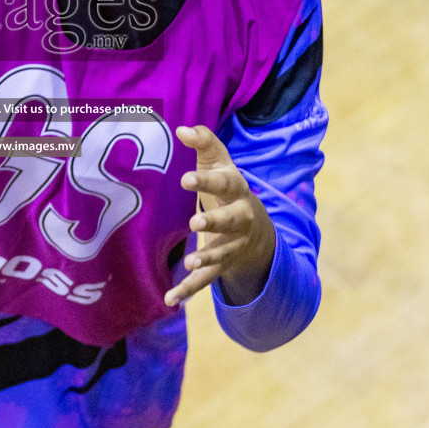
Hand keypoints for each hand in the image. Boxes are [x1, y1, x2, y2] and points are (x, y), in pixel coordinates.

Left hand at [164, 125, 275, 307]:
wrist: (258, 229)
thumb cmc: (229, 188)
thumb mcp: (221, 164)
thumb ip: (204, 144)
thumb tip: (181, 128)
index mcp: (237, 190)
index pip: (223, 183)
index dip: (205, 180)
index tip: (185, 178)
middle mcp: (240, 218)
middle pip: (230, 220)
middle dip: (214, 222)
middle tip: (195, 222)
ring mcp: (233, 244)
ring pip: (221, 253)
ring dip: (206, 259)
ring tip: (190, 263)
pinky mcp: (222, 266)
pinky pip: (206, 281)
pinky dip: (188, 290)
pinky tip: (170, 299)